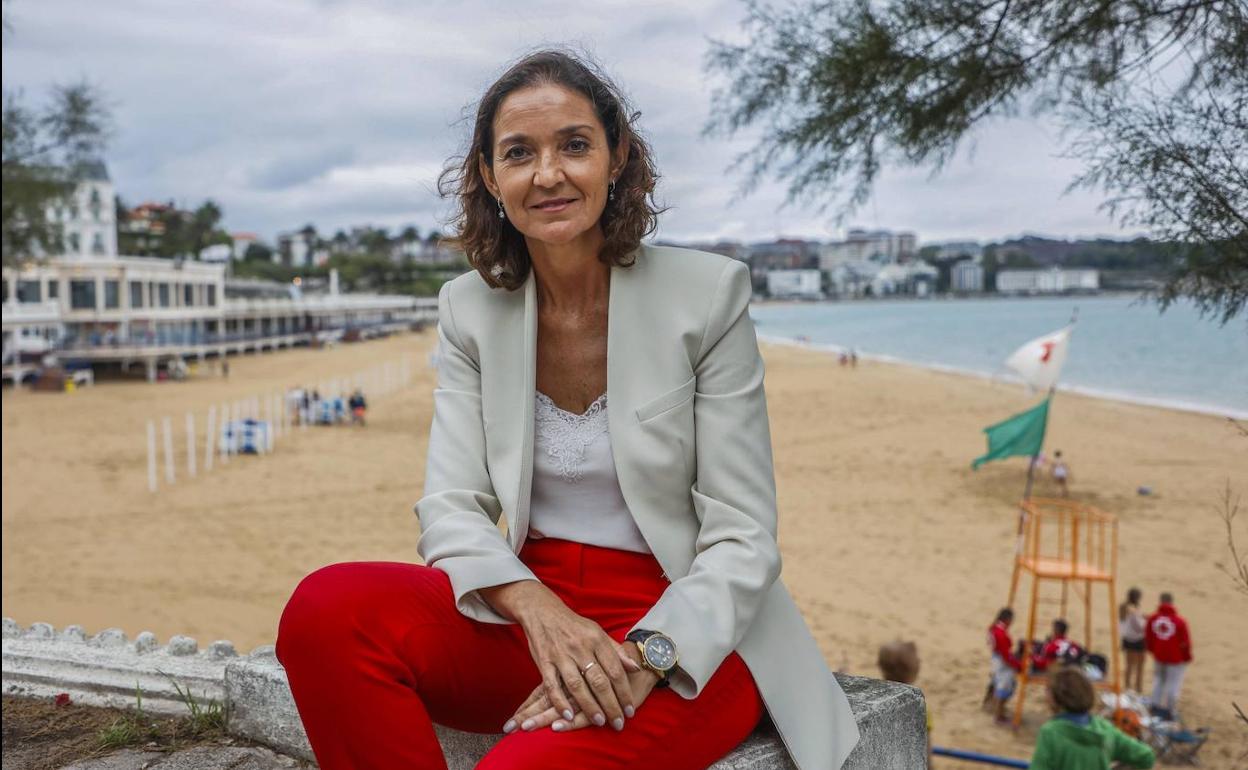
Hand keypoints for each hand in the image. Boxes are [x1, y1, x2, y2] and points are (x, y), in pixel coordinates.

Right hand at [505, 641, 661, 733]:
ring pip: (577, 685)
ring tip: (599, 721)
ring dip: (589, 706)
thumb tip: (635, 668)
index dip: (624, 692)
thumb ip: (616, 651)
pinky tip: (568, 715)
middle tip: (618, 723)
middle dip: (610, 704)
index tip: (630, 710)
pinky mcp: (544, 661)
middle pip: (599, 681)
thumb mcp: (597, 632)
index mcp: (596, 639)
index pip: (615, 670)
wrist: (542, 612)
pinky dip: (560, 702)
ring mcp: (561, 655)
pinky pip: (552, 685)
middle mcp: (580, 647)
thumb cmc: (574, 626)